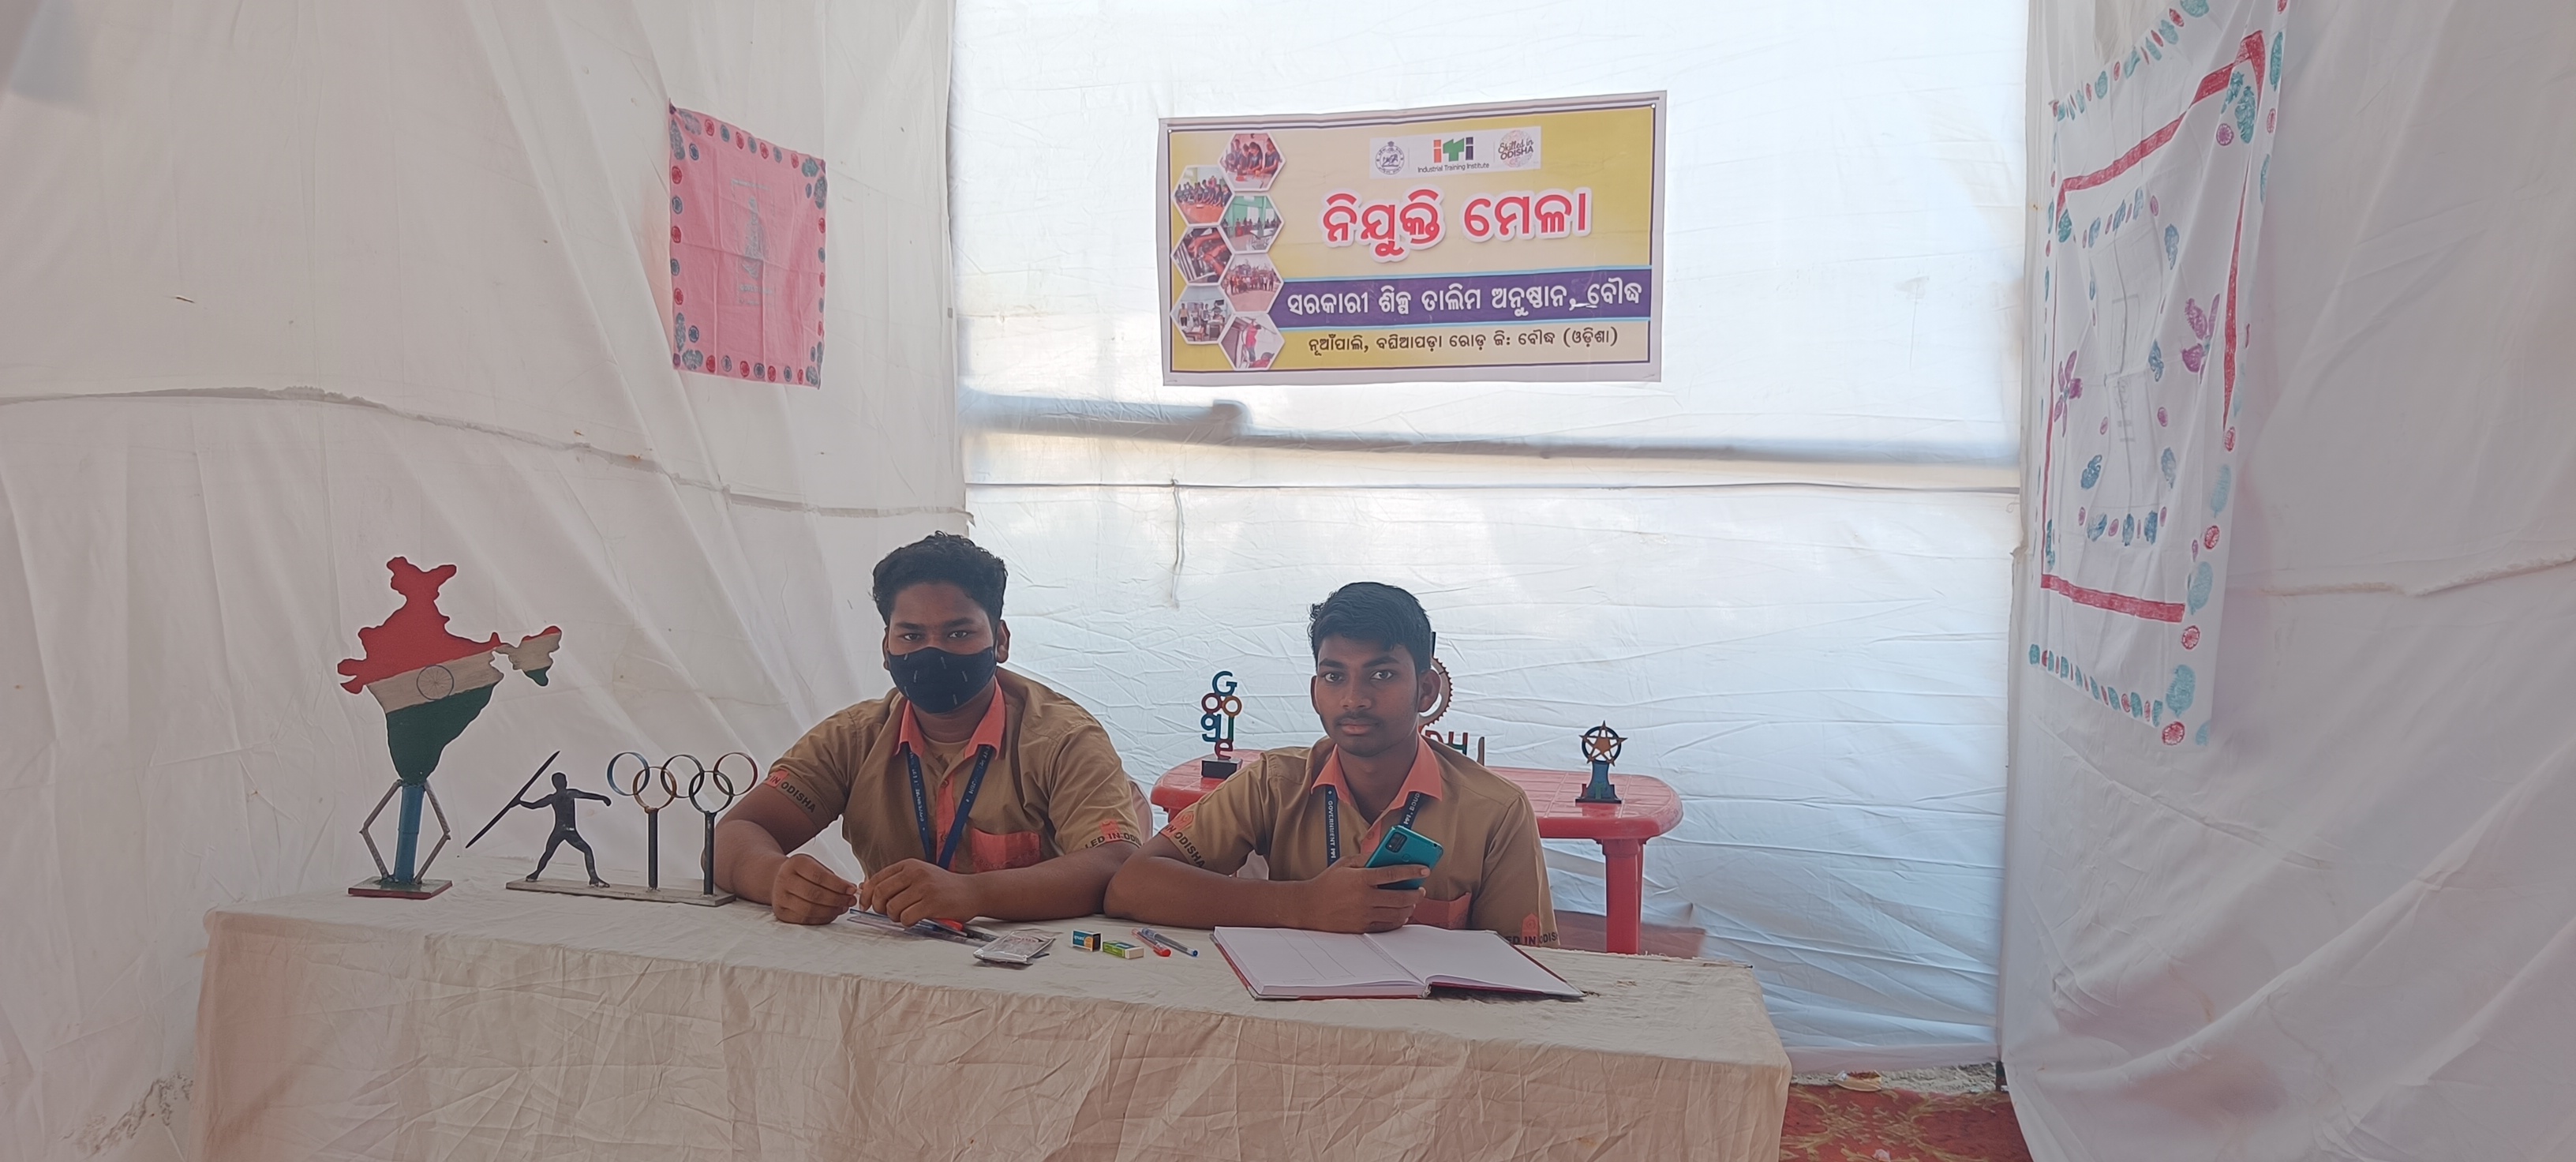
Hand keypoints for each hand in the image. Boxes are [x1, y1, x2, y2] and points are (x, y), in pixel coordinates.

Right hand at [769, 853, 857, 924]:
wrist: (778, 879)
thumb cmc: (802, 872)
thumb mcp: (815, 865)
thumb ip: (832, 877)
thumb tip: (850, 890)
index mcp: (795, 863)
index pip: (819, 876)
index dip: (838, 885)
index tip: (851, 890)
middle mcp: (785, 880)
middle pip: (814, 894)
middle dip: (837, 899)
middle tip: (850, 901)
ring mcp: (780, 898)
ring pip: (809, 909)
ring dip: (831, 911)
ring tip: (843, 907)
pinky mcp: (781, 912)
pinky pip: (804, 919)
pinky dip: (821, 918)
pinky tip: (831, 914)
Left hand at [858, 859, 984, 926]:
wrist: (972, 892)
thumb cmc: (944, 886)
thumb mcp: (918, 876)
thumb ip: (895, 880)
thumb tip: (866, 887)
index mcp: (909, 865)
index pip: (877, 879)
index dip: (866, 895)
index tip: (865, 905)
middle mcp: (915, 873)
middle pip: (881, 893)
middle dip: (879, 907)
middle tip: (887, 913)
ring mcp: (924, 887)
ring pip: (893, 908)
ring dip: (895, 917)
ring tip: (905, 915)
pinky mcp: (932, 903)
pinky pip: (907, 918)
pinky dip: (907, 922)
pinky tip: (915, 919)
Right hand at [1294, 853, 1425, 933]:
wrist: (1309, 907)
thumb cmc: (1327, 883)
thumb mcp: (1345, 863)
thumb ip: (1367, 858)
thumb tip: (1387, 856)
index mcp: (1361, 879)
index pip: (1393, 873)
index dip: (1412, 871)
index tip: (1424, 869)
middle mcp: (1364, 898)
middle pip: (1400, 897)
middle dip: (1415, 893)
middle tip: (1420, 890)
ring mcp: (1364, 915)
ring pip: (1397, 913)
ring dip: (1410, 907)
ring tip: (1412, 901)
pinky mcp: (1362, 927)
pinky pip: (1388, 926)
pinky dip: (1399, 920)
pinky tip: (1402, 914)